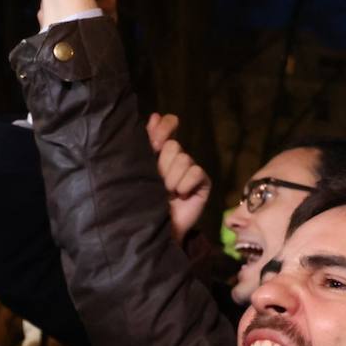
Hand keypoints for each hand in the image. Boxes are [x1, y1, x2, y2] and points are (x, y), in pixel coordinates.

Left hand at [146, 113, 211, 243]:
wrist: (154, 229)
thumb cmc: (143, 202)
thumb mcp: (142, 171)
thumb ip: (147, 144)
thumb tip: (154, 116)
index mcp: (159, 153)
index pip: (167, 127)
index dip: (165, 128)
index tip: (156, 141)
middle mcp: (176, 159)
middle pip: (172, 146)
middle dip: (162, 166)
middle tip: (158, 184)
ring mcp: (191, 171)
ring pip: (183, 159)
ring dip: (172, 178)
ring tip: (167, 193)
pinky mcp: (203, 183)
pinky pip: (196, 171)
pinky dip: (186, 183)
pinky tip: (182, 195)